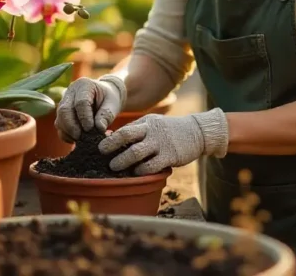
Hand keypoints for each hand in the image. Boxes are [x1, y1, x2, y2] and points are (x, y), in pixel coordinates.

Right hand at [54, 75, 125, 141]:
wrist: (103, 96)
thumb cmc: (108, 98)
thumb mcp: (112, 103)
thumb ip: (106, 115)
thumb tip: (99, 128)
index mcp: (84, 85)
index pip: (81, 102)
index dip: (85, 117)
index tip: (90, 129)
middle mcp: (70, 92)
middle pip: (64, 110)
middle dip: (72, 126)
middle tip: (81, 137)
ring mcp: (63, 103)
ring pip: (59, 119)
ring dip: (68, 132)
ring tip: (81, 140)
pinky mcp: (61, 114)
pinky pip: (59, 126)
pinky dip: (66, 135)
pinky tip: (76, 140)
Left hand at [98, 108, 229, 175]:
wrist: (196, 132)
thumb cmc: (169, 130)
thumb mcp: (153, 124)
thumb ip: (135, 130)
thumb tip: (110, 136)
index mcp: (145, 123)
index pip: (124, 129)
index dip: (110, 137)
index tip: (99, 146)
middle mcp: (151, 131)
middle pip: (126, 135)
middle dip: (111, 144)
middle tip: (101, 152)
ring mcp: (160, 143)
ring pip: (136, 152)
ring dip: (122, 160)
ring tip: (113, 166)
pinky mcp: (169, 156)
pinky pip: (151, 165)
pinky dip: (141, 170)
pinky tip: (136, 172)